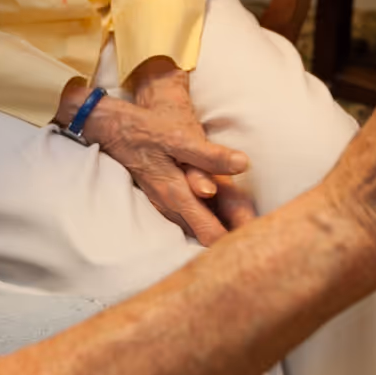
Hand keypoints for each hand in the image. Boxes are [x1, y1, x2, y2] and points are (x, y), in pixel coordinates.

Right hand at [128, 60, 258, 233]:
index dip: (234, 242)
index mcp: (177, 196)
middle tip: (258, 247)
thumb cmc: (150, 129)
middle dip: (230, 242)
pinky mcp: (164, 199)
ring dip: (218, 234)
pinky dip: (206, 223)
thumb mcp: (181, 137)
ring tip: (246, 238)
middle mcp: (170, 208)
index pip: (210, 234)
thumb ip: (210, 156)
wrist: (117, 126)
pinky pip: (188, 220)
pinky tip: (220, 223)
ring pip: (195, 231)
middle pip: (205, 238)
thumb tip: (242, 164)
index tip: (258, 245)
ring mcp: (165, 206)